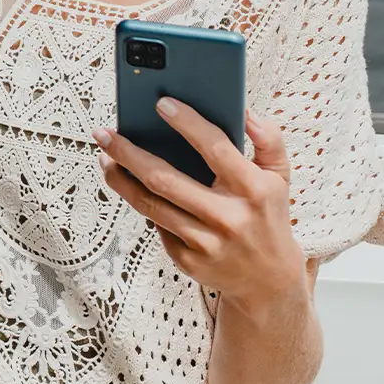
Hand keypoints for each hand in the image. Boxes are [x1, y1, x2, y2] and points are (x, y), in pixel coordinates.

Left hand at [93, 101, 306, 311]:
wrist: (270, 280)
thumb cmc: (268, 215)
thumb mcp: (279, 176)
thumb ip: (268, 140)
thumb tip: (245, 112)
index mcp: (253, 189)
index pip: (215, 148)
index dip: (186, 123)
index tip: (160, 103)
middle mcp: (228, 217)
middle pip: (164, 179)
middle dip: (127, 153)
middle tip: (104, 134)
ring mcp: (206, 243)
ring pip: (149, 205)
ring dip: (120, 179)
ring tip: (105, 157)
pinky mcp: (189, 261)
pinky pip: (156, 225)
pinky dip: (142, 204)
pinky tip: (131, 187)